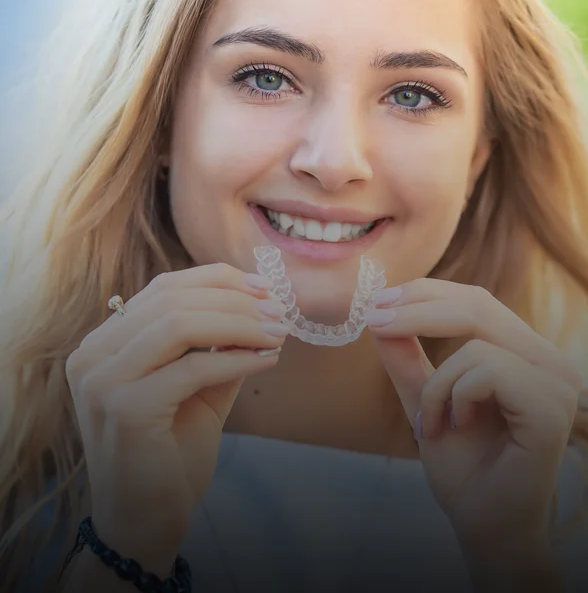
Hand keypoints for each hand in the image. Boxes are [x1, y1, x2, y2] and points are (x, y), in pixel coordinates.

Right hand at [65, 264, 287, 574]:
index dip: (218, 280)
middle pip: (173, 299)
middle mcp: (93, 354)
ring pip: (181, 324)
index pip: (164, 288)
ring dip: (240, 324)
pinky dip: (237, 359)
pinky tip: (268, 360)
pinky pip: (193, 367)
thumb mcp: (198, 386)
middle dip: (236, 301)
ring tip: (278, 333)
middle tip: (280, 313)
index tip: (265, 289)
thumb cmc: (171, 451)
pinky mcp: (125, 408)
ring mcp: (103, 380)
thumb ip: (218, 345)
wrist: (146, 521)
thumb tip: (263, 306)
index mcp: (105, 343)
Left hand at [366, 280, 580, 554]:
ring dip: (436, 384)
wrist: (484, 526)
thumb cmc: (463, 467)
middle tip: (375, 322)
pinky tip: (457, 426)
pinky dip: (455, 396)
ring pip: (475, 343)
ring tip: (430, 423)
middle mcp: (550, 361)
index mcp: (527, 353)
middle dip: (417, 310)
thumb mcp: (425, 400)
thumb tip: (379, 313)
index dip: (426, 294)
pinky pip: (487, 371)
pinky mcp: (551, 407)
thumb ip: (407, 359)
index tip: (379, 302)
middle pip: (478, 306)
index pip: (476, 301)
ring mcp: (557, 383)